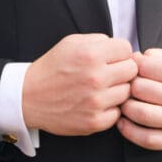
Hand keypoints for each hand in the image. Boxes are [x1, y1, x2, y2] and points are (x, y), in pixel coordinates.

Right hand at [22, 34, 137, 136]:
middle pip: (132, 70)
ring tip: (101, 88)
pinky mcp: (94, 122)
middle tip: (109, 73)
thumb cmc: (52, 69)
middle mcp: (95, 77)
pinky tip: (96, 103)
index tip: (112, 57)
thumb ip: (98, 40)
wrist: (29, 97)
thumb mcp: (71, 43)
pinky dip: (109, 108)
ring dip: (117, 89)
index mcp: (90, 54)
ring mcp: (96, 101)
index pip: (126, 48)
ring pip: (127, 92)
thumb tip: (121, 47)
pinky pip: (118, 113)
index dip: (119, 52)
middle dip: (122, 69)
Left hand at [117, 48, 161, 150]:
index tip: (133, 68)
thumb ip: (158, 56)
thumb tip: (135, 58)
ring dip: (125, 106)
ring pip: (139, 113)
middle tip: (127, 85)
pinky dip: (128, 130)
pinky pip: (145, 138)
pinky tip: (123, 121)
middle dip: (129, 85)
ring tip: (126, 101)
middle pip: (139, 89)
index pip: (146, 67)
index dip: (134, 65)